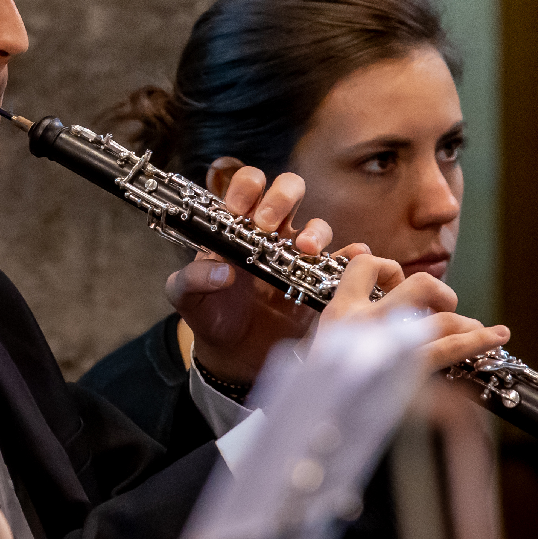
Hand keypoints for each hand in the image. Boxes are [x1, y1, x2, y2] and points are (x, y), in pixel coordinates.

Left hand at [165, 160, 334, 387]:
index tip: (236, 208)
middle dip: (281, 197)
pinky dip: (350, 255)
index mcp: (237, 226)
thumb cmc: (209, 313)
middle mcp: (271, 233)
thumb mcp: (185, 296)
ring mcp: (297, 256)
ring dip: (315, 231)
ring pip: (318, 226)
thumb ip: (190, 280)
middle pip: (289, 191)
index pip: (247, 185)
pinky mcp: (317, 281)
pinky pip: (341, 262)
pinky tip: (352, 257)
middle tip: (266, 223)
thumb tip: (221, 271)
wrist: (232, 353)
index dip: (245, 186)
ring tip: (303, 249)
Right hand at [318, 252, 509, 370]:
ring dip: (466, 323)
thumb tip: (362, 264)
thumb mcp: (319, 344)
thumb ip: (342, 315)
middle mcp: (366, 321)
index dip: (387, 267)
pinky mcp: (407, 370)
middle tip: (440, 309)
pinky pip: (450, 349)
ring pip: (444, 317)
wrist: (317, 422)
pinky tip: (496, 335)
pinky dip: (478, 340)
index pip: (365, 264)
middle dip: (440, 292)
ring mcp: (389, 344)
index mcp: (340, 311)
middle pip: (420, 284)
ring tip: (474, 330)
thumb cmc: (318, 388)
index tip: (393, 283)